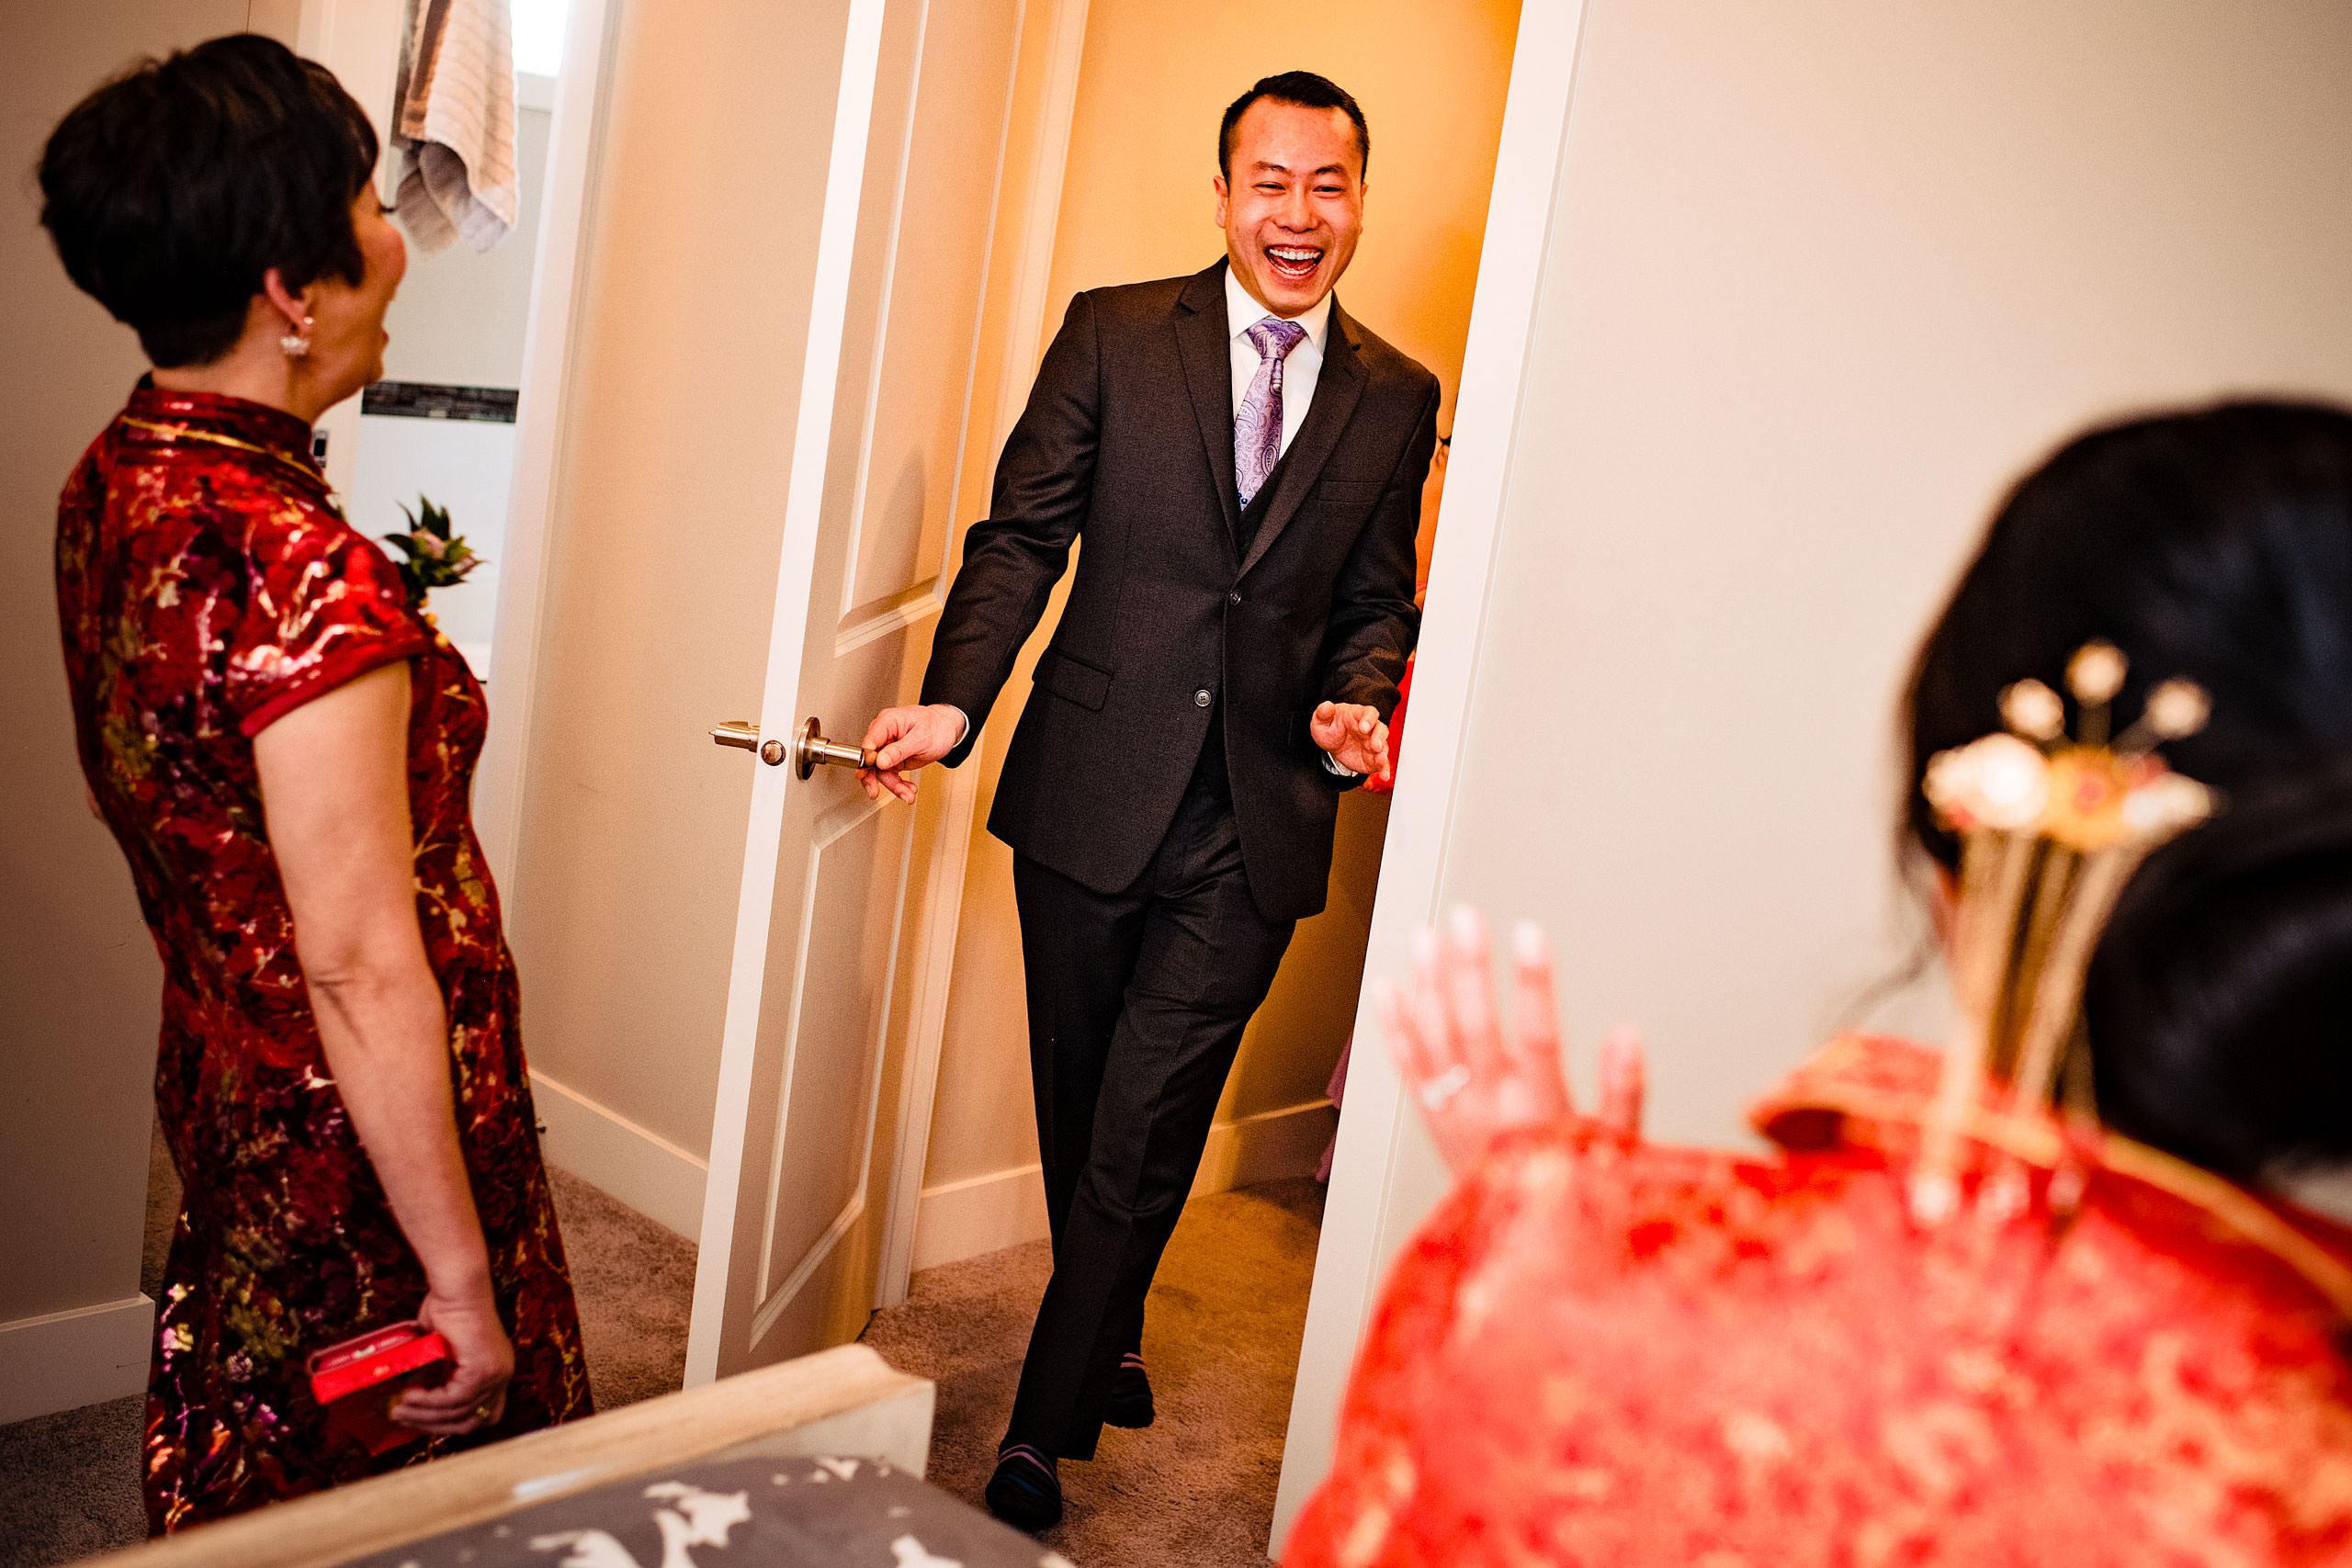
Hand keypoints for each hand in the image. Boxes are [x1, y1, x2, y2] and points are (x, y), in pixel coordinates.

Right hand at [393, 1281, 514, 1435]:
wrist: (457, 1289)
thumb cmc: (447, 1312)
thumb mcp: (442, 1353)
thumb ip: (437, 1377)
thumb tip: (412, 1404)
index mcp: (497, 1373)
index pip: (483, 1415)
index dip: (453, 1425)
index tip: (423, 1422)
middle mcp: (502, 1375)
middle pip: (473, 1421)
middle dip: (435, 1426)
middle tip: (404, 1419)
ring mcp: (496, 1373)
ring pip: (459, 1412)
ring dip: (424, 1415)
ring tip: (399, 1409)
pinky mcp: (483, 1369)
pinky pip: (453, 1399)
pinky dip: (428, 1402)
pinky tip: (409, 1397)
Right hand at [857, 704, 965, 801]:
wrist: (947, 730)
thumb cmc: (937, 727)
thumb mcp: (921, 739)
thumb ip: (899, 750)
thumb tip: (880, 761)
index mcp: (888, 722)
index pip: (869, 743)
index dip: (867, 761)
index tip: (871, 775)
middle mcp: (884, 735)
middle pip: (871, 760)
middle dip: (878, 779)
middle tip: (876, 792)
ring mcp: (888, 747)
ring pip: (881, 771)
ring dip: (893, 785)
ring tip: (907, 794)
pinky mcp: (893, 758)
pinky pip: (890, 774)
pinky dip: (898, 784)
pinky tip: (908, 789)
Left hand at [1312, 700, 1391, 782]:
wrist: (1332, 745)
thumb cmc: (1329, 727)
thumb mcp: (1321, 720)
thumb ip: (1324, 713)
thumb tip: (1326, 706)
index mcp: (1358, 715)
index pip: (1369, 713)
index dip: (1369, 719)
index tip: (1364, 727)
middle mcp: (1370, 729)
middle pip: (1380, 729)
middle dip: (1379, 737)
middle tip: (1375, 745)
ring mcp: (1373, 744)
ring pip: (1383, 747)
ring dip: (1383, 753)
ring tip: (1380, 759)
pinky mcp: (1374, 758)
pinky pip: (1382, 764)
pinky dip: (1384, 769)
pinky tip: (1384, 776)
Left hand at [1377, 905, 1644, 1176]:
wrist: (1522, 1256)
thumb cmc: (1571, 1199)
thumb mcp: (1615, 1154)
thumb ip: (1623, 1092)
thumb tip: (1627, 1035)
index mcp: (1541, 1114)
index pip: (1538, 1036)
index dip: (1533, 983)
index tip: (1531, 935)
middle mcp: (1491, 1111)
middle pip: (1475, 1028)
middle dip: (1470, 968)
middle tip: (1466, 919)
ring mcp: (1454, 1115)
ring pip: (1434, 1041)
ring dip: (1427, 985)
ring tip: (1425, 937)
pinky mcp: (1431, 1121)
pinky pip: (1405, 1069)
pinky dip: (1393, 1027)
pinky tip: (1388, 987)